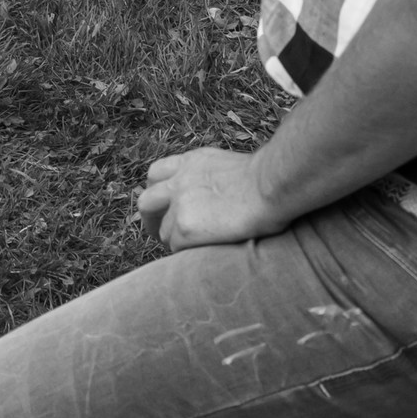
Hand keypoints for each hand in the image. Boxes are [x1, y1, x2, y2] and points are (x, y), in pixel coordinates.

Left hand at [135, 147, 289, 250]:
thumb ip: (209, 177)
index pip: (156, 174)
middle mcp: (178, 180)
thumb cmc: (265, 180)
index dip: (158, 192)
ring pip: (162, 231)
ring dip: (174, 241)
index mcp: (190, 162)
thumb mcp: (227, 166)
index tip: (165, 206)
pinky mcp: (185, 226)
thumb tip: (212, 194)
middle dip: (151, 220)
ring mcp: (179, 203)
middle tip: (161, 233)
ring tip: (192, 249)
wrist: (270, 186)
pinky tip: (202, 254)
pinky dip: (185, 253)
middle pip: (146, 202)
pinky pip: (175, 247)